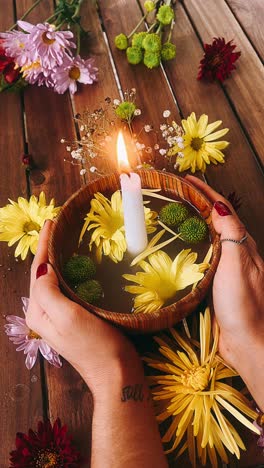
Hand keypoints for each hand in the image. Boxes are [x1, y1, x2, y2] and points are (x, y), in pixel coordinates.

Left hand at [26, 221, 139, 391]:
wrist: (116, 374)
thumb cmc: (94, 345)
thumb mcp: (67, 316)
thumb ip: (48, 292)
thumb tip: (44, 268)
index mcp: (39, 312)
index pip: (37, 271)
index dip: (42, 245)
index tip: (50, 223)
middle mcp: (45, 314)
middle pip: (43, 275)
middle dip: (47, 250)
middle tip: (56, 227)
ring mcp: (60, 318)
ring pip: (54, 281)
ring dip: (57, 260)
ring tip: (63, 241)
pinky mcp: (76, 319)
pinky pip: (68, 289)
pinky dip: (69, 273)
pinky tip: (77, 266)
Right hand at [186, 176, 263, 407]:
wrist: (247, 341)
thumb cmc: (244, 304)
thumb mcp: (238, 265)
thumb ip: (230, 235)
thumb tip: (218, 205)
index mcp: (242, 244)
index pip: (222, 209)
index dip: (205, 191)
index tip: (186, 179)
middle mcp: (235, 252)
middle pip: (214, 219)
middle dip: (196, 202)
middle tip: (173, 193)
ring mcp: (224, 267)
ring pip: (206, 237)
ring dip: (191, 221)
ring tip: (170, 213)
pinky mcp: (213, 282)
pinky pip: (199, 256)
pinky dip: (187, 244)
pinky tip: (175, 247)